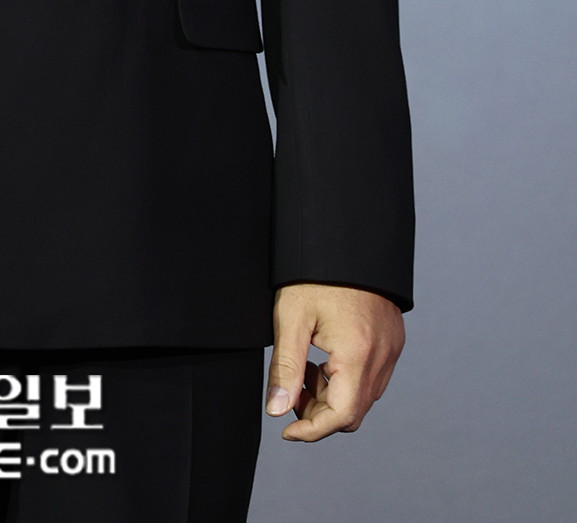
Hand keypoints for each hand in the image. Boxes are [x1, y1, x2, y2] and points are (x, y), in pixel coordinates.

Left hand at [266, 283, 403, 441]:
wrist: (347, 237)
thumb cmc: (316, 274)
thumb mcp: (291, 318)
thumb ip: (285, 368)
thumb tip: (277, 411)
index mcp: (358, 355)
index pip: (341, 417)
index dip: (312, 430)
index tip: (286, 430)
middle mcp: (382, 357)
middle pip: (353, 411)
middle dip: (320, 411)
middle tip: (292, 389)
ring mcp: (391, 348)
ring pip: (363, 395)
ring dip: (332, 394)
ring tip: (305, 366)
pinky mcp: (392, 339)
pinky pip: (372, 375)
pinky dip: (346, 377)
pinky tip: (323, 355)